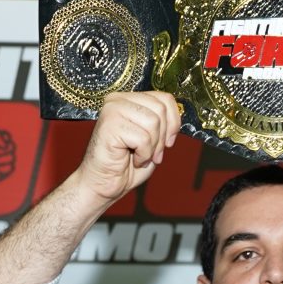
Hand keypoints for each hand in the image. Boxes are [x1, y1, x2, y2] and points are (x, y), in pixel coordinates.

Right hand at [72, 91, 181, 205]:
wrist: (103, 184)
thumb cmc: (125, 165)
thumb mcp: (152, 139)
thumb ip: (162, 122)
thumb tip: (179, 114)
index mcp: (128, 99)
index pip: (164, 98)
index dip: (173, 123)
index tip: (168, 142)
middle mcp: (117, 100)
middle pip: (160, 109)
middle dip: (162, 138)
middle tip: (151, 154)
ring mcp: (112, 110)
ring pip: (153, 122)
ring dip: (152, 147)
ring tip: (140, 156)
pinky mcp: (109, 125)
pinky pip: (143, 138)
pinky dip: (143, 154)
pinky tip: (132, 159)